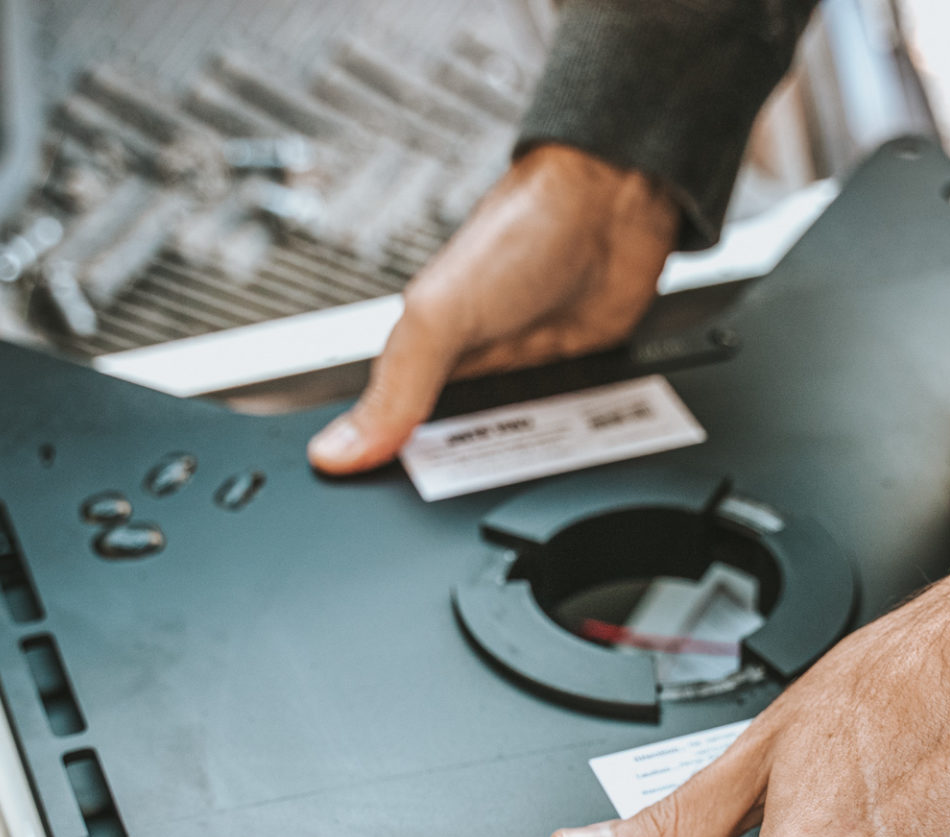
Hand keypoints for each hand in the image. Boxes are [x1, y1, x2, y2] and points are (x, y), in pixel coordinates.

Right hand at [307, 144, 680, 472]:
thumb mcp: (438, 314)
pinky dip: (565, 451)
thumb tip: (337, 450)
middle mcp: (470, 372)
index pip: (391, 433)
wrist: (613, 209)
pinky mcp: (572, 387)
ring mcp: (524, 382)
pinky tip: (564, 465)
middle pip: (453, 456)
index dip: (386, 474)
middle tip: (458, 505)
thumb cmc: (523, 233)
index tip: (383, 514)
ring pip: (511, 453)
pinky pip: (563, 439)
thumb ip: (394, 386)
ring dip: (515, 469)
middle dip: (457, 484)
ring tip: (512, 494)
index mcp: (421, 354)